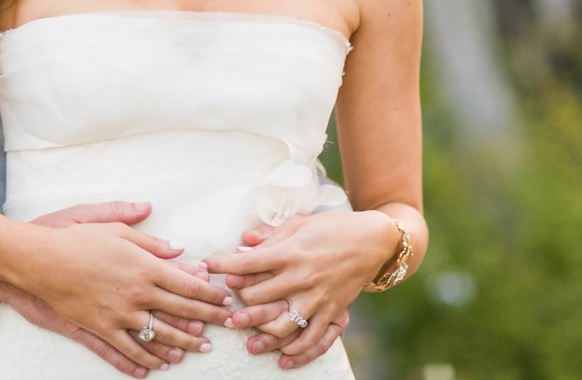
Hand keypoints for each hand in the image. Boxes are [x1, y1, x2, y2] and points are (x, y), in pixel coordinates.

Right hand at [0, 201, 227, 376]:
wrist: (38, 260)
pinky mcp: (100, 328)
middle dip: (207, 318)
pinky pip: (128, 350)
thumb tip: (178, 245)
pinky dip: (145, 360)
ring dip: (184, 342)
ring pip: (160, 334)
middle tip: (226, 324)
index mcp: (143, 266)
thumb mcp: (111, 226)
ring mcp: (119, 315)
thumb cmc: (73, 237)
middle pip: (181, 311)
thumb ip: (147, 237)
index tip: (225, 298)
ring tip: (201, 346)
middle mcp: (136, 293)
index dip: (210, 293)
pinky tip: (158, 366)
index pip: (187, 284)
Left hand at [206, 213, 392, 364]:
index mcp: (290, 253)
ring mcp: (318, 298)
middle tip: (223, 309)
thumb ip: (270, 235)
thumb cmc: (331, 228)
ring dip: (262, 334)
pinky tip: (282, 356)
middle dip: (237, 304)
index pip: (247, 263)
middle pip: (259, 298)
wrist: (373, 241)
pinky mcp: (333, 311)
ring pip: (283, 325)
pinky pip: (313, 338)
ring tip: (247, 339)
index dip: (223, 265)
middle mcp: (301, 277)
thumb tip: (243, 240)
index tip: (208, 266)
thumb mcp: (299, 224)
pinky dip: (296, 351)